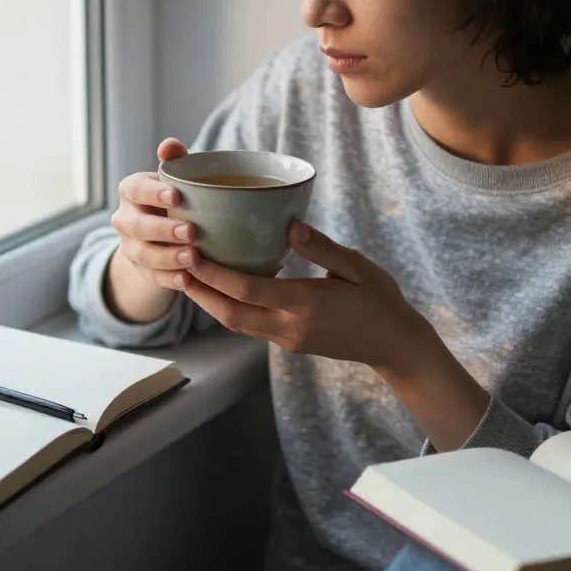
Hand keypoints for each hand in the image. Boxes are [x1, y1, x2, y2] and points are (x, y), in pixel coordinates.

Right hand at [110, 138, 198, 291]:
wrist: (164, 231)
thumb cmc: (176, 196)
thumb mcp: (175, 177)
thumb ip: (174, 160)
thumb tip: (170, 145)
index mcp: (131, 190)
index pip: (135, 189)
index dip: (153, 193)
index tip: (177, 196)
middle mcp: (125, 219)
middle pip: (137, 226)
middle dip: (162, 230)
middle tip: (190, 231)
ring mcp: (130, 246)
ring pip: (143, 254)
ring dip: (168, 257)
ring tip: (193, 257)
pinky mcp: (142, 270)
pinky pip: (153, 277)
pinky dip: (170, 280)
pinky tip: (188, 280)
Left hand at [181, 221, 442, 374]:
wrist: (395, 345)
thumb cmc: (381, 301)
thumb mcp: (358, 268)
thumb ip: (323, 248)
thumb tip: (290, 225)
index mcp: (306, 305)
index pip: (249, 290)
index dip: (215, 274)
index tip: (191, 254)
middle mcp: (290, 327)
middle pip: (231, 314)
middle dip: (200, 292)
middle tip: (175, 267)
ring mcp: (288, 339)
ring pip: (237, 324)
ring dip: (210, 303)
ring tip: (188, 278)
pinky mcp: (289, 343)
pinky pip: (250, 326)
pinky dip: (230, 308)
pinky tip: (222, 290)